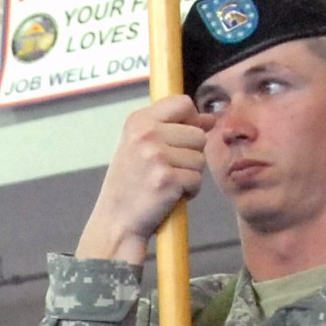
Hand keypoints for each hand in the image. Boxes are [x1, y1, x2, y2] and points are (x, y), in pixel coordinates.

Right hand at [79, 97, 208, 261]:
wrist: (116, 221)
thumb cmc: (131, 185)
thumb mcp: (141, 146)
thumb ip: (173, 128)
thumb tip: (210, 119)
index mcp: (138, 121)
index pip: (183, 104)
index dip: (191, 121)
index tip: (182, 140)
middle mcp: (146, 134)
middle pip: (197, 134)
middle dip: (190, 155)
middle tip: (166, 170)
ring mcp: (156, 156)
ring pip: (200, 158)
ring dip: (189, 175)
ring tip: (166, 183)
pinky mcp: (168, 179)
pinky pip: (197, 180)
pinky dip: (188, 191)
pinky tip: (169, 196)